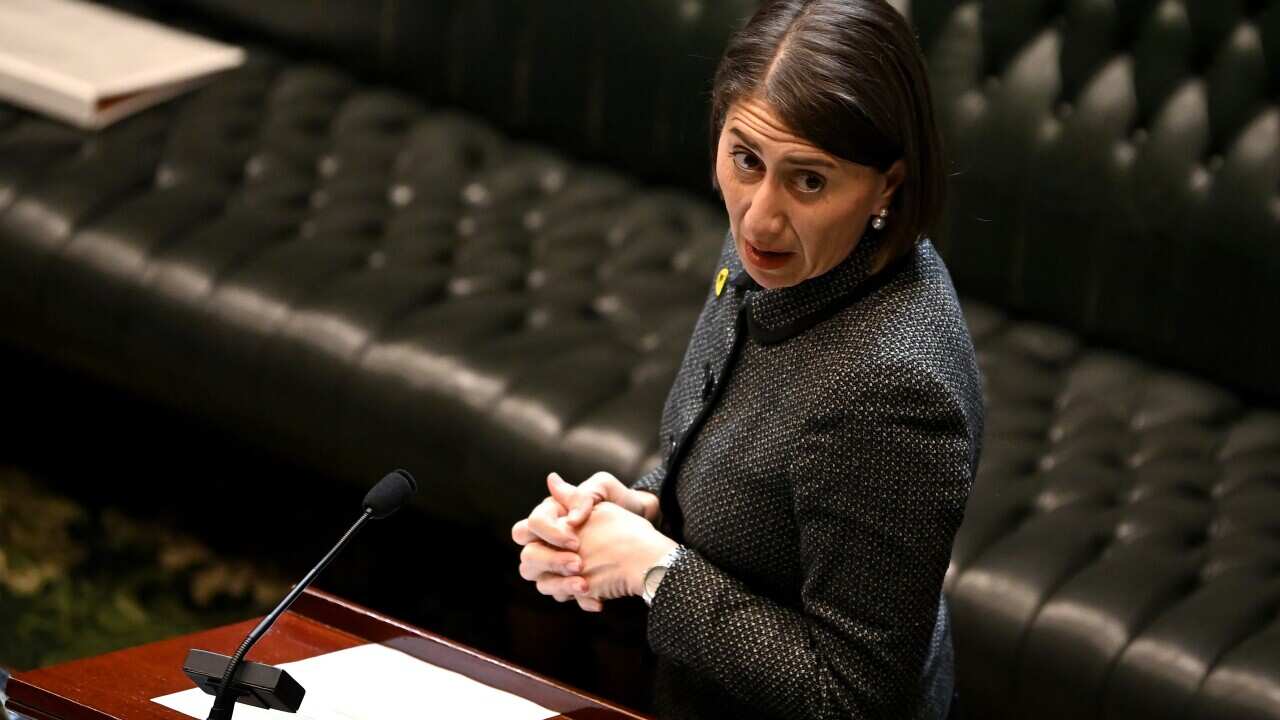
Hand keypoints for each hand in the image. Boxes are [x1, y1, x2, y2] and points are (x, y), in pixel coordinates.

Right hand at [510, 472, 662, 611]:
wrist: (645, 529)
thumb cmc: (622, 503)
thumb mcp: (605, 488)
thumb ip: (578, 490)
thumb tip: (552, 482)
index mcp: (552, 517)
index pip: (531, 526)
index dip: (549, 534)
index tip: (576, 540)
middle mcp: (549, 543)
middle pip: (528, 558)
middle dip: (551, 562)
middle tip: (578, 563)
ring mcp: (559, 566)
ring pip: (542, 582)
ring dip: (561, 586)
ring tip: (586, 586)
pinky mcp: (574, 583)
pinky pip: (566, 598)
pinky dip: (582, 600)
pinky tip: (598, 600)